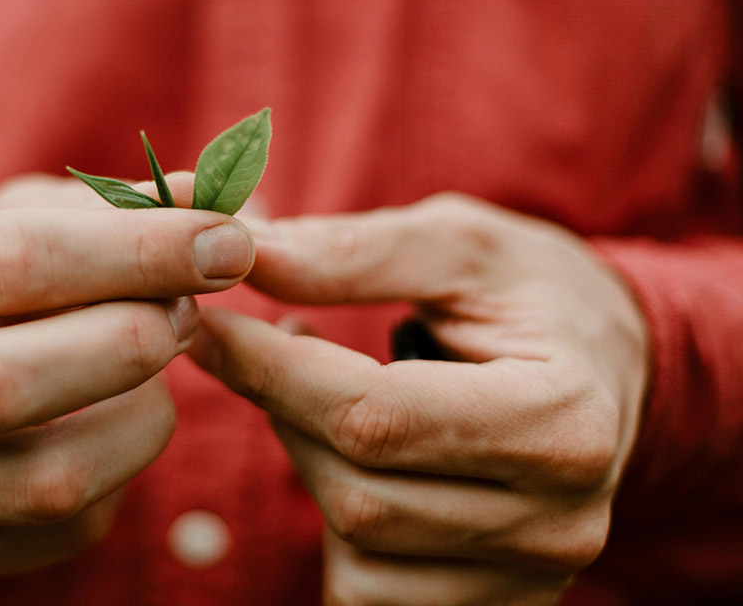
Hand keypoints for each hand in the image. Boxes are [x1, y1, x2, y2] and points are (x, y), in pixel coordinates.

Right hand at [0, 174, 253, 576]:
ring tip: (156, 368)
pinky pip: (68, 524)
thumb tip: (225, 204)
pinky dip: (124, 468)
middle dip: (131, 343)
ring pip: (48, 480)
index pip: (15, 261)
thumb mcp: (34, 219)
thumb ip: (120, 211)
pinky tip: (118, 420)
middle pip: (8, 385)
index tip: (226, 242)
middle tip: (189, 310)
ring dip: (141, 417)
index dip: (137, 253)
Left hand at [189, 193, 648, 605]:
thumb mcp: (460, 245)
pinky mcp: (497, 601)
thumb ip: (355, 252)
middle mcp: (558, 519)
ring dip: (305, 462)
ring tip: (315, 391)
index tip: (207, 325)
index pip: (376, 416)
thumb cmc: (533, 293)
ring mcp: (529, 574)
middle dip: (282, 413)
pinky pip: (371, 590)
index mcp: (561, 419)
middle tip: (258, 348)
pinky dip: (335, 520)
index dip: (270, 370)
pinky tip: (344, 452)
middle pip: (356, 492)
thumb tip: (243, 255)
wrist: (608, 364)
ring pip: (356, 548)